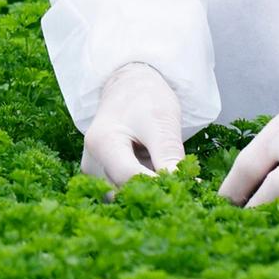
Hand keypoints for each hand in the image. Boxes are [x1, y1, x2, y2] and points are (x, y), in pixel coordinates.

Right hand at [82, 62, 183, 194]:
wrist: (130, 86)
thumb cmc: (145, 98)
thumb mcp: (161, 122)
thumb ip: (168, 155)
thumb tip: (185, 186)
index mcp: (102, 143)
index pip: (129, 177)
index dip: (158, 186)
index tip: (186, 186)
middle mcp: (92, 161)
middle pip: (126, 187)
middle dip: (156, 190)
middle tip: (184, 185)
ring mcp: (95, 169)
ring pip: (127, 191)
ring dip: (151, 189)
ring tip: (173, 176)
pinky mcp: (104, 173)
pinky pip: (126, 187)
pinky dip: (146, 184)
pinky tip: (161, 174)